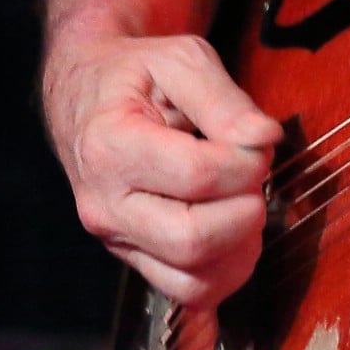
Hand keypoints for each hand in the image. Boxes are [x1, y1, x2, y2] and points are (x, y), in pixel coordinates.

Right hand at [45, 33, 280, 306]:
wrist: (84, 96)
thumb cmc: (135, 74)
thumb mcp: (180, 59)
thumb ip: (225, 99)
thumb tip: (265, 139)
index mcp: (111, 147)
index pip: (198, 177)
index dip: (247, 161)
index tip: (258, 139)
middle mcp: (106, 205)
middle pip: (193, 240)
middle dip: (246, 209)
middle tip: (253, 174)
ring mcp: (116, 238)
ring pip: (191, 280)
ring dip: (241, 247)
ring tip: (245, 201)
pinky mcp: (132, 257)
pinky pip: (186, 290)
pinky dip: (225, 272)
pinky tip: (236, 232)